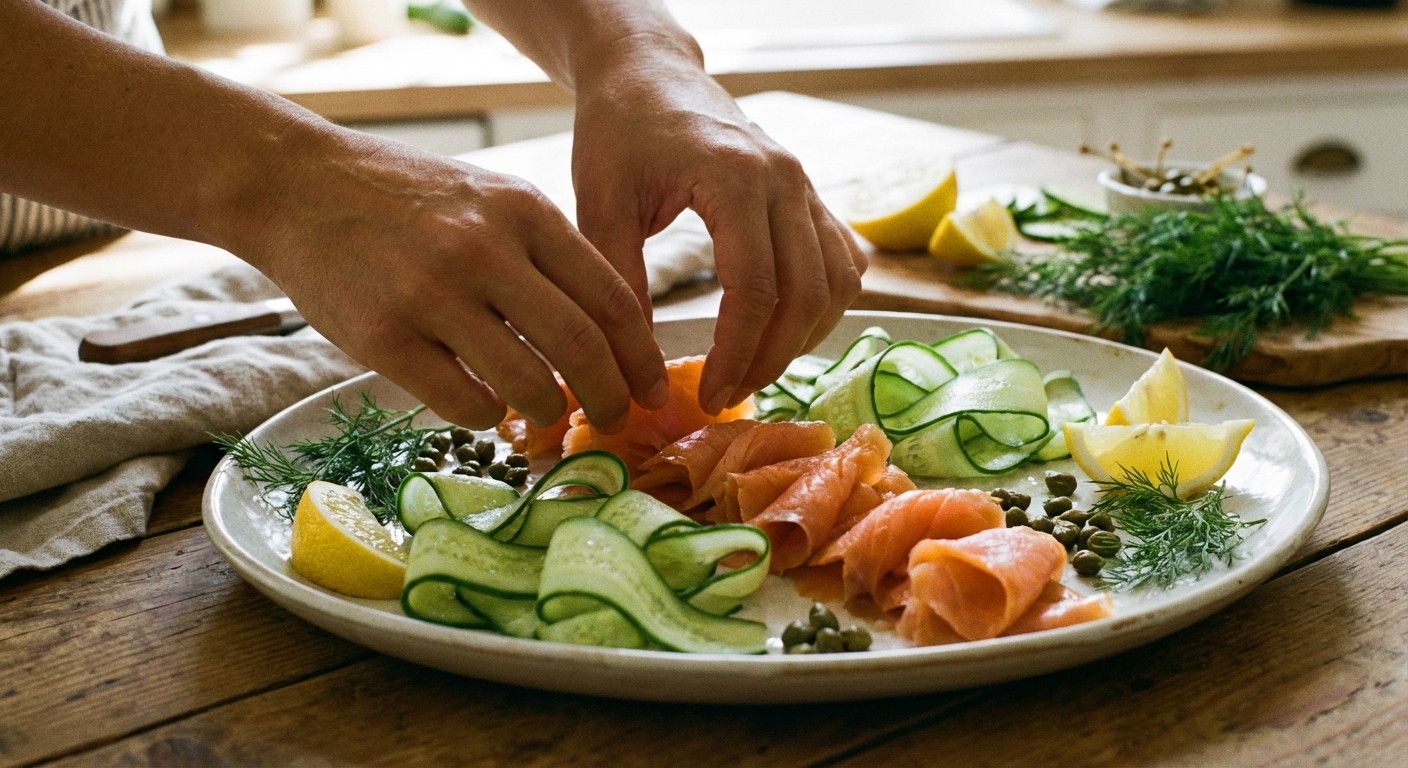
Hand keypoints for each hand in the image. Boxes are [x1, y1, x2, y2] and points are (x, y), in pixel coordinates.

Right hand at [228, 130, 667, 430]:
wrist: (298, 185)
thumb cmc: (408, 200)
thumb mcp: (492, 200)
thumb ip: (547, 257)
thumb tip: (608, 339)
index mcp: (524, 212)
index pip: (612, 299)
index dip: (642, 357)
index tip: (652, 390)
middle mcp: (484, 250)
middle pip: (582, 348)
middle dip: (610, 399)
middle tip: (613, 420)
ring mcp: (431, 294)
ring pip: (528, 384)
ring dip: (548, 412)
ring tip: (544, 414)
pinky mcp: (383, 337)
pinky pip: (463, 402)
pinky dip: (485, 415)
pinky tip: (483, 406)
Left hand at [570, 46, 866, 414]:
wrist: (649, 72)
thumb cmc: (619, 130)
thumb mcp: (601, 205)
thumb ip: (620, 285)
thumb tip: (634, 369)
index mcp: (735, 177)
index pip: (757, 288)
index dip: (738, 352)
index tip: (710, 393)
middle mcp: (786, 179)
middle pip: (805, 294)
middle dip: (771, 358)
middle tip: (728, 395)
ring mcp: (806, 185)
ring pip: (836, 283)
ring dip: (803, 338)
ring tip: (755, 372)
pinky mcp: (810, 195)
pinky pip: (841, 262)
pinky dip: (822, 305)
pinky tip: (784, 332)